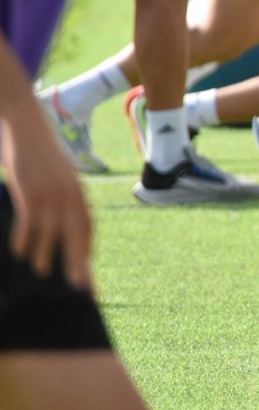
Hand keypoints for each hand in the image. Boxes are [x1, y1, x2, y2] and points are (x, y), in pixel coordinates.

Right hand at [1, 112, 92, 288]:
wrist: (27, 123)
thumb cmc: (41, 153)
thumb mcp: (58, 175)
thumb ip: (62, 196)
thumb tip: (60, 221)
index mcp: (78, 191)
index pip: (88, 227)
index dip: (87, 251)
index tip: (88, 274)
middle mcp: (69, 193)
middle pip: (78, 233)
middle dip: (79, 261)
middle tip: (80, 287)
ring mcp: (50, 192)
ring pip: (53, 231)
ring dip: (48, 254)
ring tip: (43, 274)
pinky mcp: (29, 190)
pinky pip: (30, 220)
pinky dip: (25, 239)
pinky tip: (20, 254)